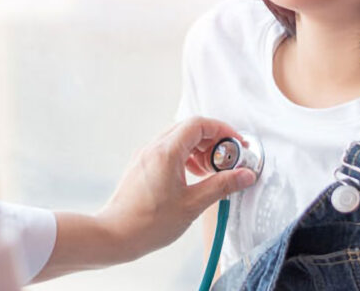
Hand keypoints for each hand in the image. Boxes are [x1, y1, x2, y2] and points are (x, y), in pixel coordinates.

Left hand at [95, 117, 256, 260]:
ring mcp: (145, 155)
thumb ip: (221, 186)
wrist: (115, 235)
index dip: (222, 130)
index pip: (198, 124)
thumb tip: (245, 175)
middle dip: (212, 140)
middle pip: (189, 128)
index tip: (236, 143)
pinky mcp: (142, 165)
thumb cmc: (148, 223)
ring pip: (178, 138)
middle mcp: (154, 148)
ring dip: (198, 149)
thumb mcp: (192, 205)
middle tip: (227, 159)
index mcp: (166, 152)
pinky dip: (185, 156)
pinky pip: (167, 150)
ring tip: (211, 171)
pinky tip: (193, 176)